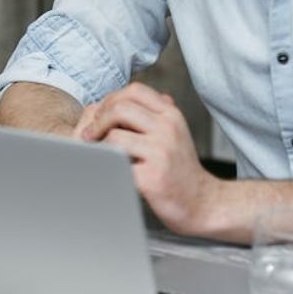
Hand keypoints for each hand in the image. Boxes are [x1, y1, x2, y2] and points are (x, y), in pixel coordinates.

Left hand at [74, 82, 220, 234]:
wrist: (202, 202)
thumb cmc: (179, 168)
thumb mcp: (172, 132)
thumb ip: (150, 113)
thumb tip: (114, 100)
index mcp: (171, 115)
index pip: (134, 90)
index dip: (111, 99)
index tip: (102, 116)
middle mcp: (168, 129)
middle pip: (120, 108)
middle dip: (98, 120)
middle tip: (90, 135)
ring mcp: (161, 153)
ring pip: (114, 135)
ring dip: (99, 144)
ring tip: (100, 153)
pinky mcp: (152, 177)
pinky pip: (116, 163)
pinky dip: (106, 163)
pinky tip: (108, 168)